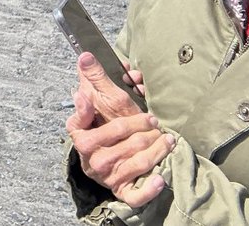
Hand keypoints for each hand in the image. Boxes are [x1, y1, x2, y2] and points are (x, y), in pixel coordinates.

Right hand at [66, 53, 173, 206]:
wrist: (104, 161)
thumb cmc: (102, 126)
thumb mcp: (98, 102)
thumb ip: (93, 79)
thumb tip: (85, 55)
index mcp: (81, 136)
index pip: (92, 125)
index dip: (108, 116)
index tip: (116, 107)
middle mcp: (91, 158)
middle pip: (124, 140)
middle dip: (143, 128)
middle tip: (155, 121)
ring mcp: (107, 176)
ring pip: (136, 162)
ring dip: (157, 150)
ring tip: (168, 139)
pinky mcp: (121, 191)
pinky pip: (135, 194)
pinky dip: (149, 188)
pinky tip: (161, 178)